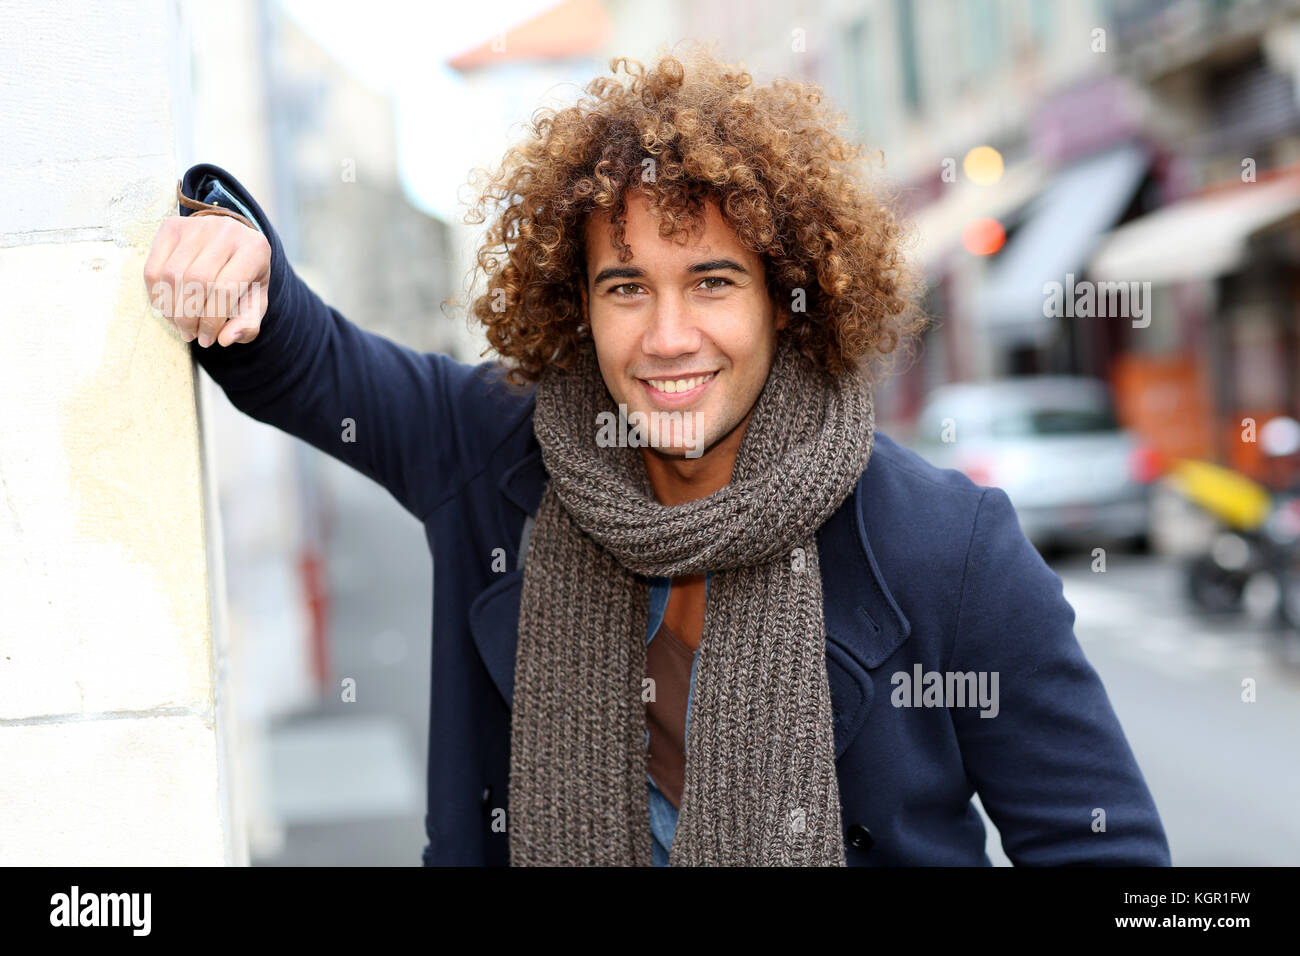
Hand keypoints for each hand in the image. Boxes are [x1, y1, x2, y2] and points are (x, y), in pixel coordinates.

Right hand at [143, 213, 270, 346]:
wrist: (234, 244)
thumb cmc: (246, 278)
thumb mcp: (255, 302)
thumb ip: (247, 324)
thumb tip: (225, 340)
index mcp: (254, 249)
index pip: (225, 288)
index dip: (212, 320)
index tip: (208, 340)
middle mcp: (226, 231)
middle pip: (196, 281)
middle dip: (189, 317)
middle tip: (190, 335)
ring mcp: (197, 225)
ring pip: (172, 275)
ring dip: (171, 309)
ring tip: (180, 326)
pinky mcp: (172, 226)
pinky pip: (154, 267)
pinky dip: (156, 295)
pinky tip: (167, 309)